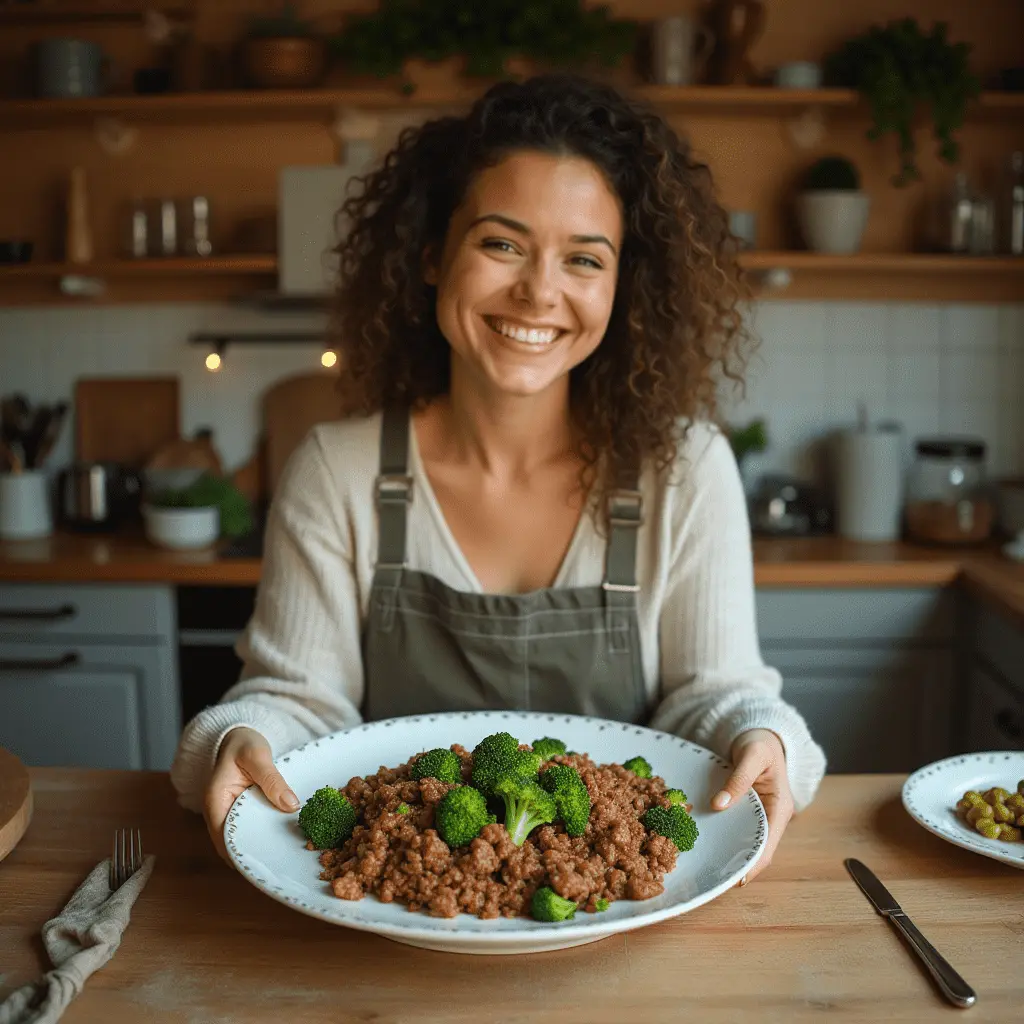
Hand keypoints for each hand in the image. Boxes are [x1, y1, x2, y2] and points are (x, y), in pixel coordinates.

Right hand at [204, 727, 299, 865]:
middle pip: (233, 843)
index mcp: (216, 801)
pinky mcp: (242, 812)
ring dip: (260, 844)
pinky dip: (264, 831)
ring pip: (243, 837)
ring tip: (285, 853)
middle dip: (254, 853)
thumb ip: (272, 779)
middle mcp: (219, 812)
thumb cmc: (243, 743)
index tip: (265, 862)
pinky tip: (283, 835)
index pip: (224, 838)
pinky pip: (251, 827)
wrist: (239, 736)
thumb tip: (291, 805)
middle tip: (281, 861)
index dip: (241, 853)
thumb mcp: (257, 755)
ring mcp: (230, 813)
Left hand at [711, 728, 793, 885]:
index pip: (768, 845)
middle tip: (712, 879)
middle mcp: (771, 817)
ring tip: (705, 867)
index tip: (734, 879)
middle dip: (738, 865)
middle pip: (755, 849)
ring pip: (744, 841)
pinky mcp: (745, 811)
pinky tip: (703, 842)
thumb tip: (719, 805)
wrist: (760, 735)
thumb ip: (739, 778)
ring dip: (729, 853)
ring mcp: (758, 815)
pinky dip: (722, 836)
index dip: (752, 864)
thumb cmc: (760, 744)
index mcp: (779, 808)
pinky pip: (734, 828)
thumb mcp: (752, 755)